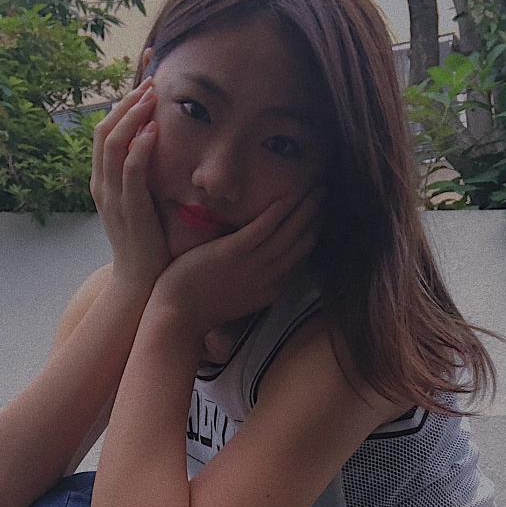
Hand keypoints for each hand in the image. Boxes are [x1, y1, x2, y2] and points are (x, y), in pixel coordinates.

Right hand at [90, 76, 172, 293]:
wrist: (138, 280)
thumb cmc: (147, 242)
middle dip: (126, 102)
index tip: (142, 77)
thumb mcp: (143, 201)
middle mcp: (102, 184)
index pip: (105, 131)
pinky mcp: (128, 209)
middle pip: (104, 130)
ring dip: (132, 117)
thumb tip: (164, 147)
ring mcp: (112, 196)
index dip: (121, 102)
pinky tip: (154, 131)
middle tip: (150, 81)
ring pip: (113, 145)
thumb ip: (146, 176)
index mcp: (103, 180)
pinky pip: (130, 172)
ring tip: (151, 97)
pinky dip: (140, 148)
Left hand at [150, 186, 327, 333]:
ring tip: (319, 189)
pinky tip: (291, 195)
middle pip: (301, 244)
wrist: (178, 317)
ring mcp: (252, 266)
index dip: (312, 236)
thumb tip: (260, 266)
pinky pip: (263, 228)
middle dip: (316, 218)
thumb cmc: (200, 307)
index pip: (299, 259)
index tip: (319, 218)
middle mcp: (268, 278)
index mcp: (270, 290)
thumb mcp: (238, 299)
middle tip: (326, 196)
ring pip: (289, 233)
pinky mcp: (233, 254)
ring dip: (306, 209)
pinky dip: (279, 211)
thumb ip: (253, 283)